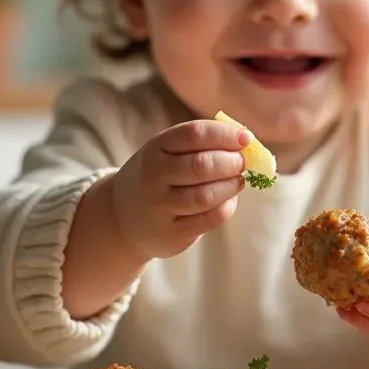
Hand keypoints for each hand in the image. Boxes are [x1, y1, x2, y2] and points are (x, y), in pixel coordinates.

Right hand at [109, 118, 250, 260]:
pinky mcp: (171, 234)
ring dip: (230, 186)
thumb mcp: (168, 153)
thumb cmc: (159, 176)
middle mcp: (153, 176)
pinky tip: (228, 200)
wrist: (123, 216)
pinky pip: (208, 220)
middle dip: (231, 162)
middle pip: (201, 165)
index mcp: (155, 148)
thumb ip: (201, 144)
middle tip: (242, 162)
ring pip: (205, 196)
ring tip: (238, 180)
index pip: (194, 134)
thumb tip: (245, 140)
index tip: (245, 138)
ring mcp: (159, 207)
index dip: (225, 134)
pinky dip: (226, 207)